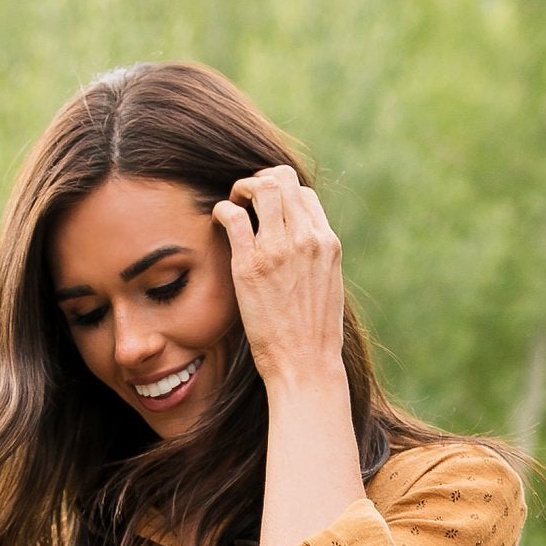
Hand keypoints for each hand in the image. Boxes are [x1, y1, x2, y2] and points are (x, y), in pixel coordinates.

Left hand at [212, 166, 345, 397]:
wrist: (306, 364)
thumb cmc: (314, 335)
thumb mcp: (327, 286)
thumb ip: (314, 259)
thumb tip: (299, 250)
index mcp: (327, 243)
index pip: (305, 194)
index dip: (283, 193)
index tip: (267, 208)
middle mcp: (306, 239)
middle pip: (283, 180)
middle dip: (260, 181)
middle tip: (246, 198)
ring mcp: (278, 249)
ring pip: (260, 188)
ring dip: (241, 188)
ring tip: (234, 204)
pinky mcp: (251, 264)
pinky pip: (233, 217)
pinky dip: (222, 209)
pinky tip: (219, 220)